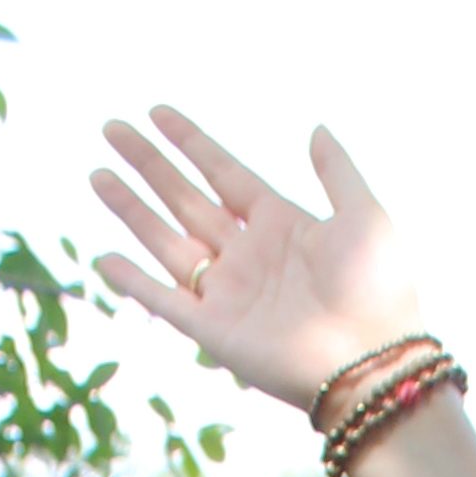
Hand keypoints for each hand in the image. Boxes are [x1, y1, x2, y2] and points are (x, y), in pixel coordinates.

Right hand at [89, 109, 425, 416]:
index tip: (158, 112)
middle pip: (185, 199)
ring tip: (97, 174)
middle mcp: (247, 256)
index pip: (223, 173)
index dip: (190, 143)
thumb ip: (337, 171)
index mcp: (281, 224)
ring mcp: (228, 294)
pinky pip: (165, 302)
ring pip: (166, 242)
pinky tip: (104, 258)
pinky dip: (133, 283)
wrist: (373, 364)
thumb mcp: (364, 215)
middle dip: (148, 165)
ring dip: (131, 210)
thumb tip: (316, 128)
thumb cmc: (378, 292)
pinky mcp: (215, 333)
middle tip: (111, 128)